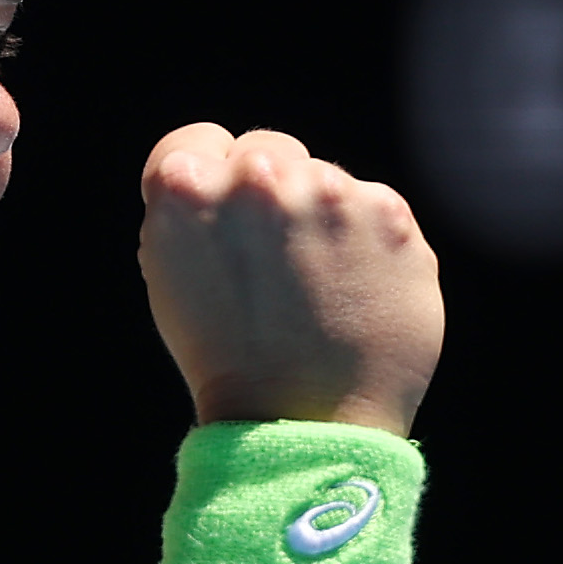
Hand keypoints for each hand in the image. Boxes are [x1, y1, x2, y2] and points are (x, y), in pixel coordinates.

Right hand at [137, 124, 442, 434]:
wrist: (302, 423)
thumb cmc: (227, 358)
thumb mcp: (172, 275)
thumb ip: (197, 209)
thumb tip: (231, 172)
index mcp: (186, 187)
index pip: (196, 141)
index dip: (206, 179)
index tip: (220, 220)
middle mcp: (258, 176)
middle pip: (267, 151)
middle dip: (268, 198)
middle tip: (273, 270)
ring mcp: (329, 192)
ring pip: (325, 183)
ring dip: (322, 223)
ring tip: (316, 294)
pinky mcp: (390, 214)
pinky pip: (374, 211)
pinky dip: (368, 247)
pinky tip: (355, 296)